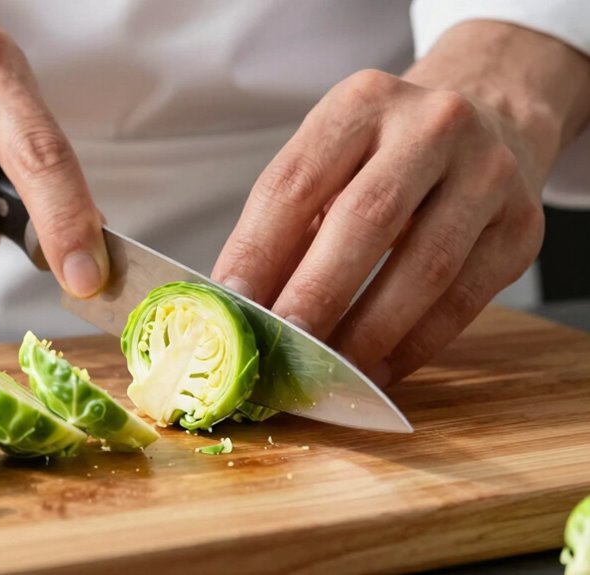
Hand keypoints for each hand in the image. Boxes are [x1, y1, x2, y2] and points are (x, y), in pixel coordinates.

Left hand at [213, 22, 589, 385]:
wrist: (491, 118)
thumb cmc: (385, 153)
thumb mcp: (331, 161)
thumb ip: (288, 226)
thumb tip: (240, 306)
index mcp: (362, 103)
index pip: (296, 181)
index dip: (257, 249)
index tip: (230, 303)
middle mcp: (432, 126)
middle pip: (365, 219)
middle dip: (315, 294)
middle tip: (280, 345)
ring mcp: (488, 173)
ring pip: (425, 266)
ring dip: (367, 330)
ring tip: (327, 371)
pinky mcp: (523, 226)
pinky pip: (465, 300)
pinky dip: (416, 344)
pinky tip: (378, 368)